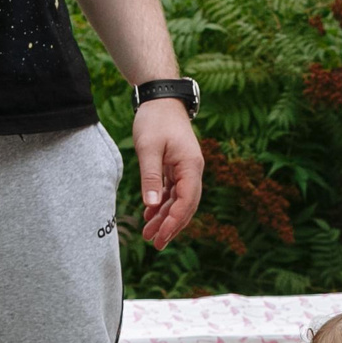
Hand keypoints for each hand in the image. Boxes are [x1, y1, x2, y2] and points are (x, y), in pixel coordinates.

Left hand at [132, 97, 203, 248]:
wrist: (161, 98)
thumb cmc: (155, 119)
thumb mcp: (149, 148)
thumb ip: (151, 177)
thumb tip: (151, 206)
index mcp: (191, 166)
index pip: (187, 201)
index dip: (174, 222)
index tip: (160, 237)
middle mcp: (193, 170)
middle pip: (186, 205)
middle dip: (172, 226)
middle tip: (155, 244)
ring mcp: (186, 169)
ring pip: (179, 200)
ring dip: (165, 217)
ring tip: (148, 234)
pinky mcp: (177, 166)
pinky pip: (173, 191)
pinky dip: (162, 204)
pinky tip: (150, 214)